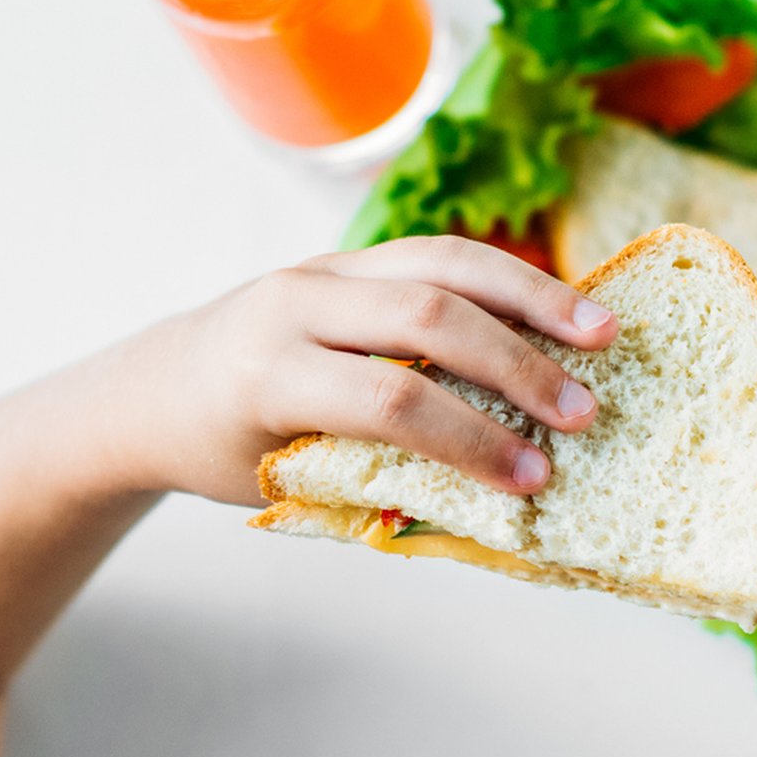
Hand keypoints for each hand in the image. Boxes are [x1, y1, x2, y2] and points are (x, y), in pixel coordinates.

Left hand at [117, 235, 616, 504]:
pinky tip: (563, 308)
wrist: (154, 388)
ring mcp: (324, 268)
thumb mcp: (285, 482)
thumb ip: (376, 479)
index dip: (469, 440)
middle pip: (427, 315)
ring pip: (444, 261)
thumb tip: (494, 502)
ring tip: (602, 331)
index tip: (531, 478)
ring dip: (533, 297)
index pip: (388, 399)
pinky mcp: (352, 255)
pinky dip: (509, 279)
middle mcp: (292, 304)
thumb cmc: (223, 453)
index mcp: (266, 375)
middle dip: (516, 365)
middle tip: (582, 412)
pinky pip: (441, 253)